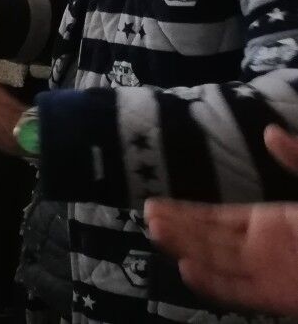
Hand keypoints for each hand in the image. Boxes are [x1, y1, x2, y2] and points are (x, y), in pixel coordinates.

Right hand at [145, 127, 297, 316]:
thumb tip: (269, 131)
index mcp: (273, 221)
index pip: (219, 217)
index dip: (188, 211)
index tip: (157, 203)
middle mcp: (265, 248)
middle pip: (211, 239)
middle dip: (180, 228)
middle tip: (147, 214)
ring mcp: (271, 273)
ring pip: (218, 262)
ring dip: (188, 249)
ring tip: (157, 234)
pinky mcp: (280, 296)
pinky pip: (240, 292)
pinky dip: (214, 284)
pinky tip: (189, 269)